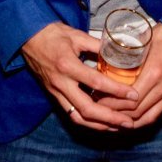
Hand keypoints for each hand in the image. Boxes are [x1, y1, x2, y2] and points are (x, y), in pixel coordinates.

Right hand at [21, 22, 137, 130]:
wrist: (27, 38)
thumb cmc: (53, 34)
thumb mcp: (77, 35)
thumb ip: (98, 45)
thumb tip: (119, 52)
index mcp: (68, 65)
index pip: (96, 83)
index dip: (117, 91)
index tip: (134, 96)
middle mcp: (61, 83)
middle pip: (87, 109)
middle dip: (110, 118)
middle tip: (129, 122)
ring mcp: (56, 92)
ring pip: (78, 117)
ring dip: (100, 125)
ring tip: (119, 127)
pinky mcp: (54, 96)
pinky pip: (71, 114)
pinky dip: (89, 122)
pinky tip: (102, 123)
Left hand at [98, 24, 161, 126]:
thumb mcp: (143, 41)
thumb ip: (127, 54)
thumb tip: (106, 58)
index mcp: (154, 72)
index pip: (130, 99)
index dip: (112, 104)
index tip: (98, 100)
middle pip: (137, 111)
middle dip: (116, 114)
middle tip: (100, 110)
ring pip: (147, 117)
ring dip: (129, 121)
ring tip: (112, 119)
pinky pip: (158, 114)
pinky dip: (143, 120)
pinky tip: (130, 121)